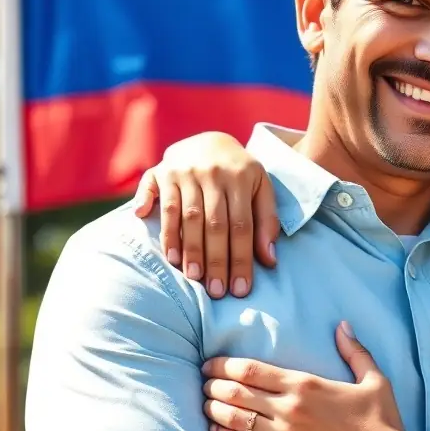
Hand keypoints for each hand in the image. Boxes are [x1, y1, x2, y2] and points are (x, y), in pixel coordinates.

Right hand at [133, 131, 279, 297]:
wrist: (210, 139)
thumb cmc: (240, 172)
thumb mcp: (261, 188)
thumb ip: (267, 221)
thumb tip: (269, 260)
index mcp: (241, 177)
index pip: (242, 225)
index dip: (241, 258)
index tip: (240, 289)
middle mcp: (213, 173)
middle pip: (214, 223)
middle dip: (215, 260)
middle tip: (216, 291)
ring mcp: (185, 171)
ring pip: (186, 216)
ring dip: (188, 248)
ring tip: (191, 276)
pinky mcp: (162, 171)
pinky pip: (160, 201)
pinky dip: (163, 227)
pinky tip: (167, 253)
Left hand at [202, 322, 407, 430]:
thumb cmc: (381, 419)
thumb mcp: (373, 378)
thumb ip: (355, 351)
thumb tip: (342, 326)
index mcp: (305, 383)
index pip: (251, 370)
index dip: (224, 365)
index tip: (210, 364)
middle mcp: (290, 407)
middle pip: (236, 392)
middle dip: (213, 385)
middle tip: (203, 383)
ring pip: (235, 419)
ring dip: (214, 409)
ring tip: (205, 405)